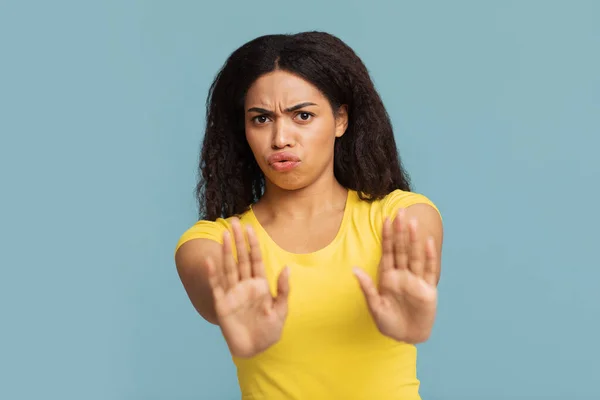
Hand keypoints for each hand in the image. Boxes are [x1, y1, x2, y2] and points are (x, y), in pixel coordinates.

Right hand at [206, 218, 289, 357]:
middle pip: (240, 258)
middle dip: (237, 241)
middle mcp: (245, 285)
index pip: (255, 260)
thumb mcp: (281, 310)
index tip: (250, 228)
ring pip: (229, 268)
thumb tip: (286, 268)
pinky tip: (211, 261)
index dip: (252, 244)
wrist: (255, 350)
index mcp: (260, 285)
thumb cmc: (270, 331)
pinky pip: (217, 286)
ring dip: (226, 252)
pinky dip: (213, 274)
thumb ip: (283, 290)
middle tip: (233, 222)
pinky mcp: (222, 305)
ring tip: (223, 235)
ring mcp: (233, 294)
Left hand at [353, 208, 438, 343]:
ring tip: (412, 223)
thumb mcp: (375, 306)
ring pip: (415, 256)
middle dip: (400, 231)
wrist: (406, 337)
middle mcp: (402, 275)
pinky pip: (429, 270)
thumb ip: (367, 287)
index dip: (386, 236)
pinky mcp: (428, 290)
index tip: (385, 219)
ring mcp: (416, 281)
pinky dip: (429, 257)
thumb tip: (354, 269)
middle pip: (401, 249)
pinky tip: (427, 243)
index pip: (387, 251)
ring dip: (414, 240)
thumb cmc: (388, 322)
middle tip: (400, 212)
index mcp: (388, 276)